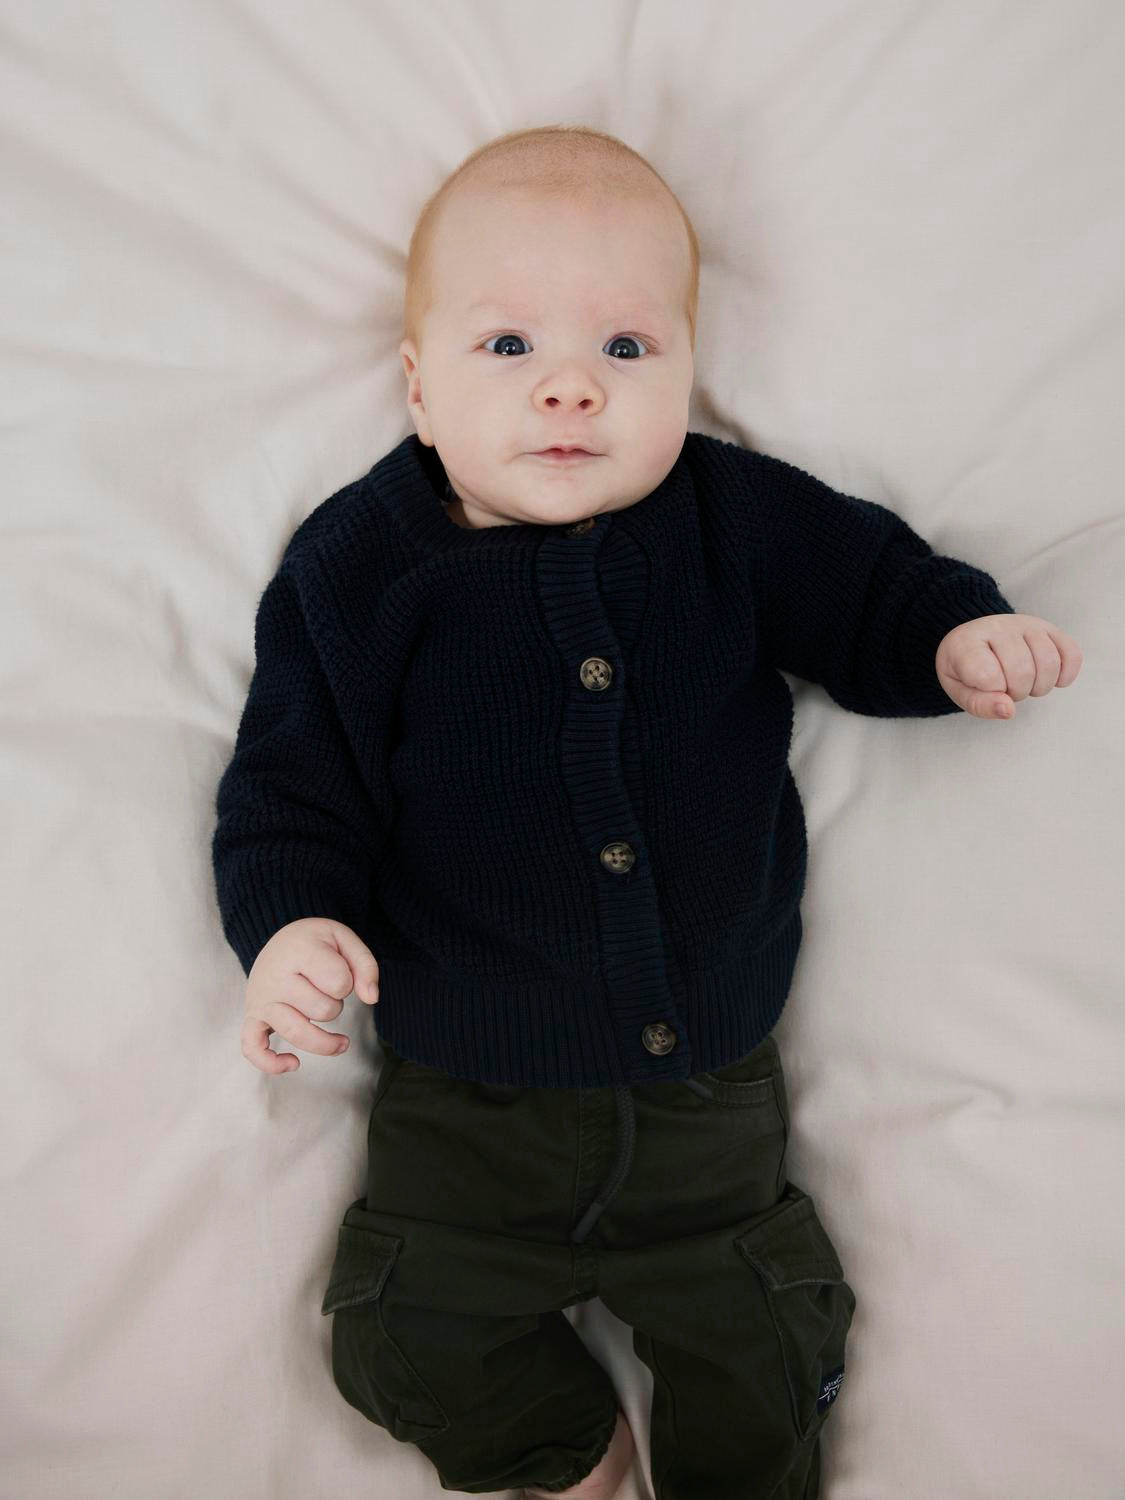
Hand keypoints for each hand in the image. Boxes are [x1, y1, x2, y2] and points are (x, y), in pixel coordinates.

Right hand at [241, 917, 379, 1075]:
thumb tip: (371, 998)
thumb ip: (365, 964)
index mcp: (299, 952)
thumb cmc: (314, 943)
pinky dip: (271, 1063)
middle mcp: (274, 977)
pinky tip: (294, 1063)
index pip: (339, 982)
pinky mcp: (252, 1018)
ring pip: (297, 1033)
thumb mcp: (344, 939)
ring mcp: (260, 1000)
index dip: (349, 983)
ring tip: (342, 1043)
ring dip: (325, 1042)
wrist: (280, 943)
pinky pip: (252, 1048)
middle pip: (323, 1010)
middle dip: (336, 1006)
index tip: (340, 973)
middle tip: (329, 993)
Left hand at [935, 613, 1082, 718]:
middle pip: (1023, 671)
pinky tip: (1050, 679)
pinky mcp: (1049, 628)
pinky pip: (1072, 654)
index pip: (988, 675)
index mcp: (966, 643)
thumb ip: (980, 704)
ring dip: (1040, 686)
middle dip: (1017, 692)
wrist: (976, 642)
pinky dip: (1065, 676)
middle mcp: (997, 626)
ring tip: (1025, 683)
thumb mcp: (961, 692)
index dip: (992, 692)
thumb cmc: (967, 672)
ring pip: (1049, 663)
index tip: (985, 688)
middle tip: (1006, 688)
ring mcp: (1025, 624)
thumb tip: (1009, 710)